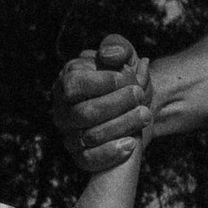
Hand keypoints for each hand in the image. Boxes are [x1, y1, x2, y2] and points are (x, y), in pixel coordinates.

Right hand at [55, 34, 152, 173]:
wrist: (137, 107)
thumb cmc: (127, 77)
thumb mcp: (125, 56)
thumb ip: (117, 47)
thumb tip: (110, 57)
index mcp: (68, 81)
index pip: (75, 84)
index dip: (103, 83)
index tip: (128, 79)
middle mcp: (62, 109)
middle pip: (84, 112)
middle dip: (116, 104)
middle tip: (140, 95)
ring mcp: (69, 134)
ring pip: (89, 136)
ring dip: (122, 125)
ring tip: (145, 114)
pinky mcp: (80, 155)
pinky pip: (89, 159)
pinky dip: (111, 153)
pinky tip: (132, 144)